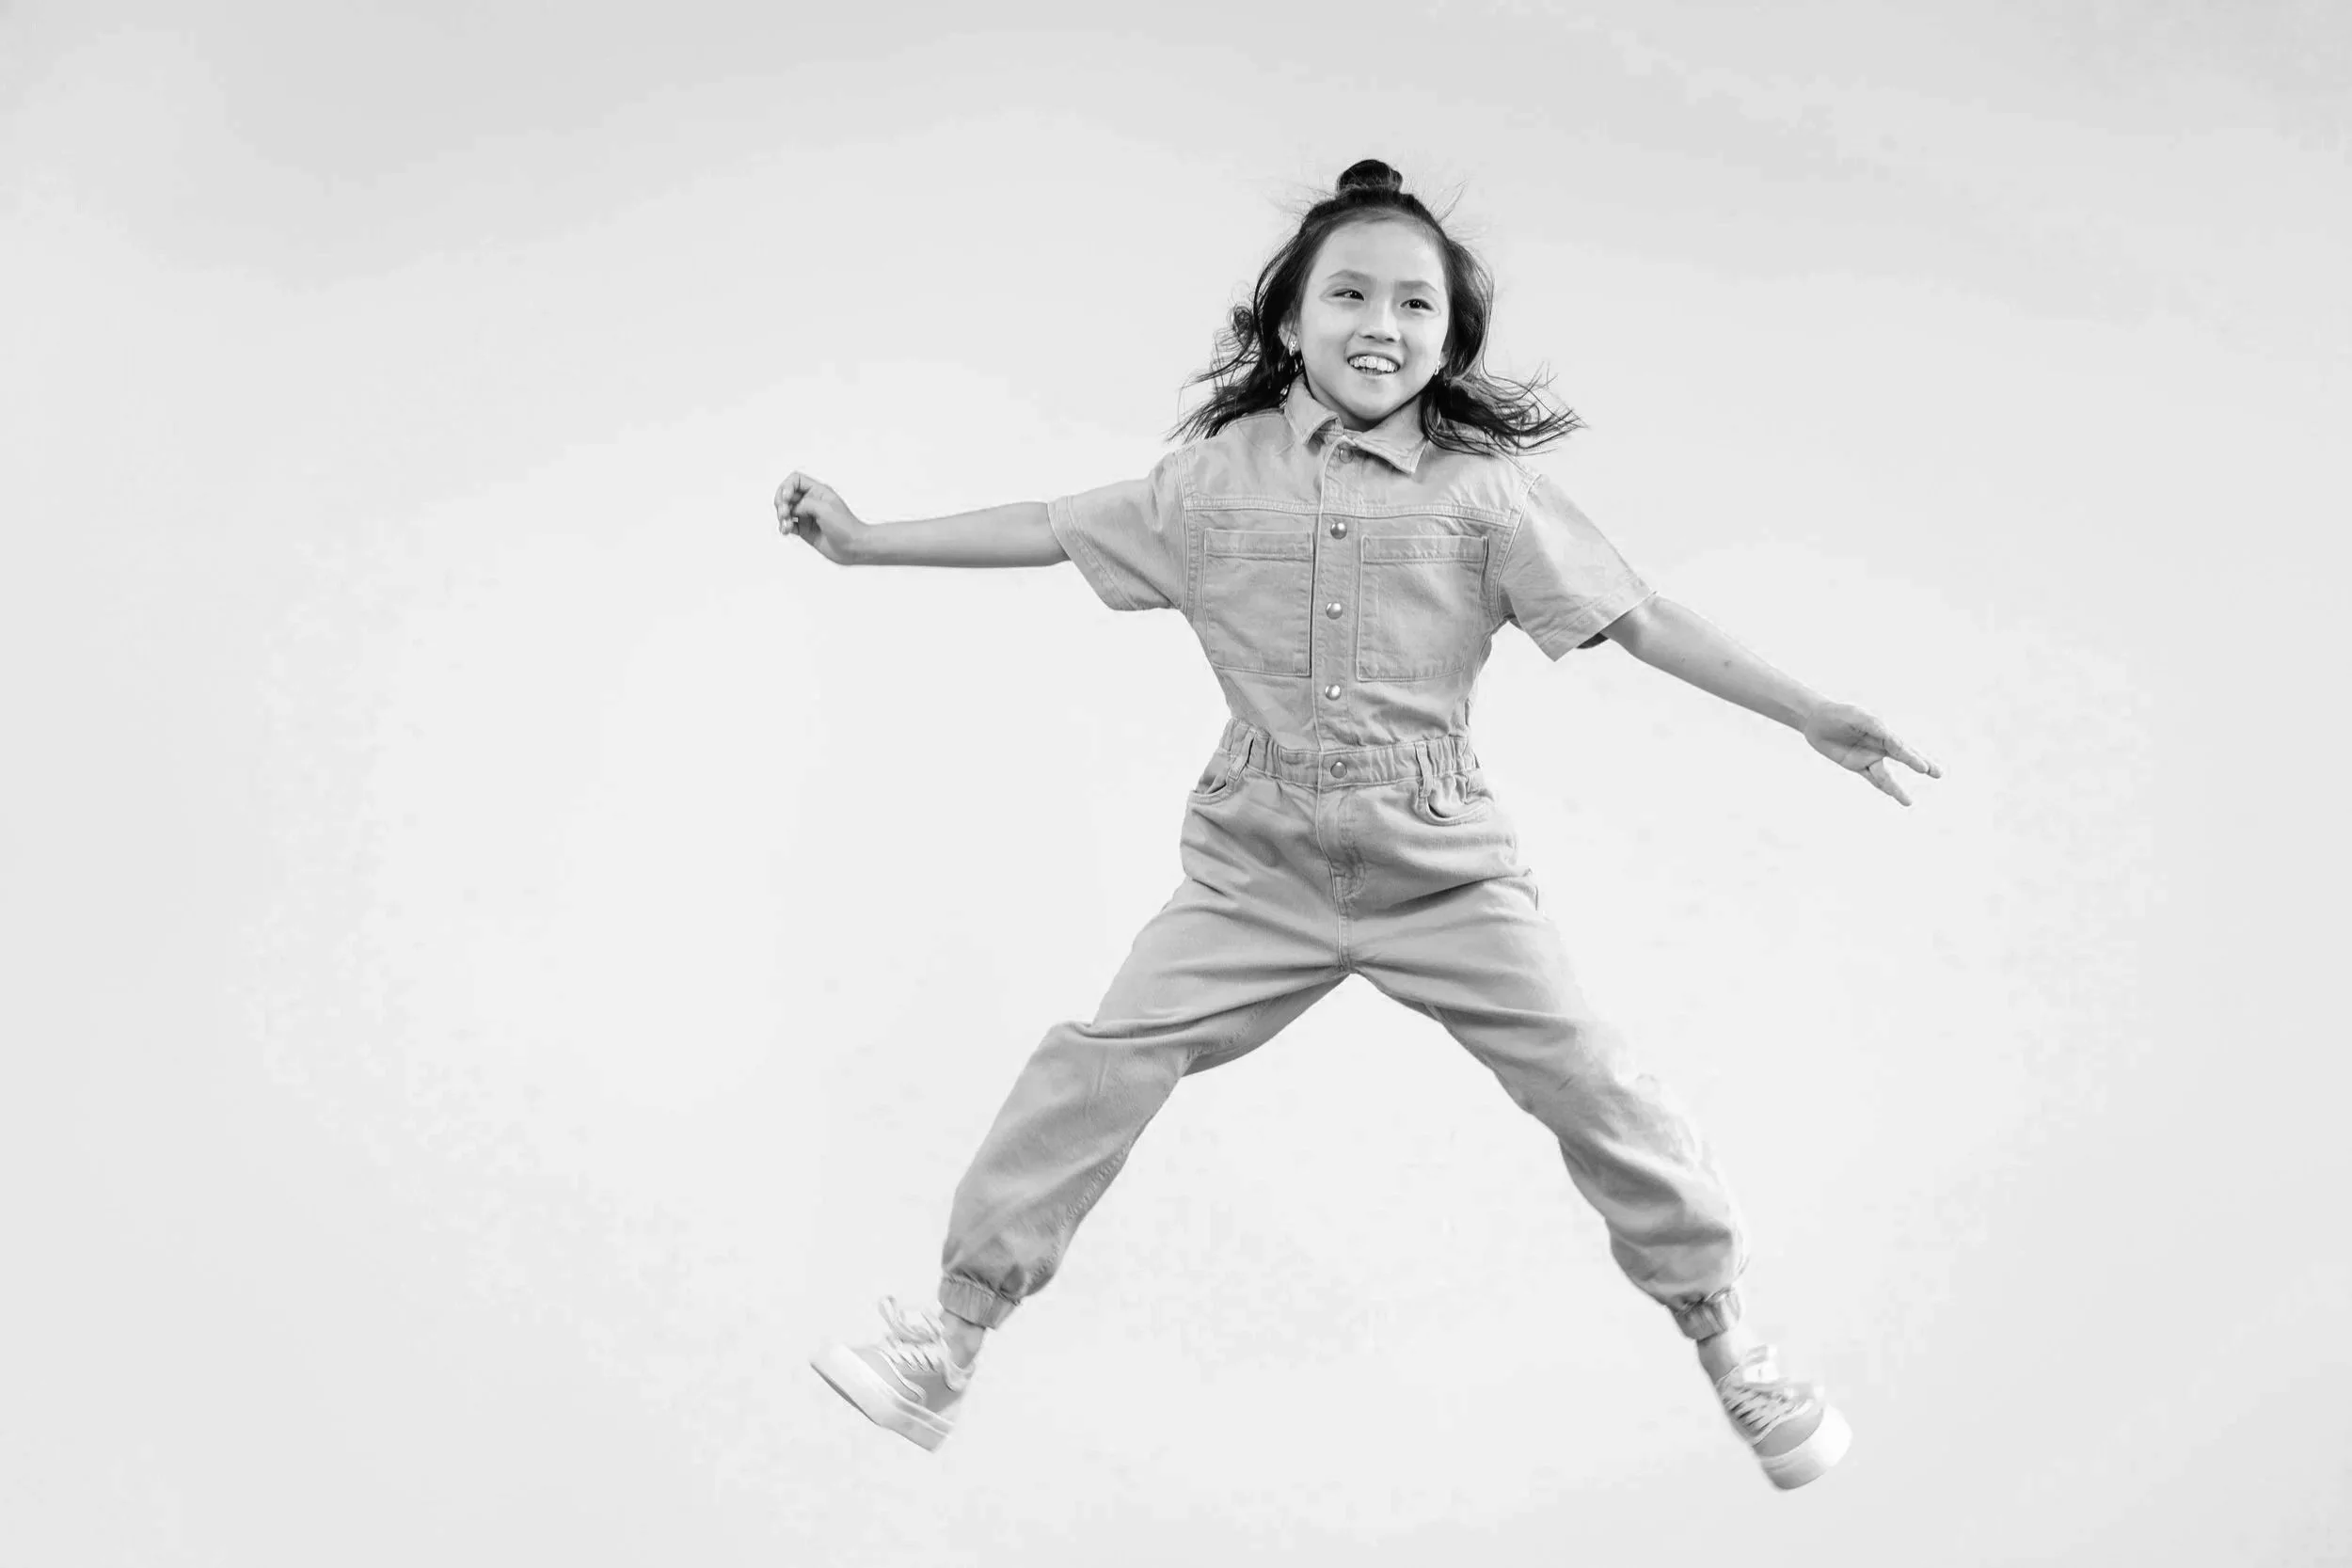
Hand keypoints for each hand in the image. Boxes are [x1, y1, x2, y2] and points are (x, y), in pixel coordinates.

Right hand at [774, 471, 868, 565]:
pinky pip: (788, 525)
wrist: (854, 547)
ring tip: (785, 526)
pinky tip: (786, 531)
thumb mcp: (824, 508)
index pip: (795, 480)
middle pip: (786, 495)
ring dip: (781, 516)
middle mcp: (811, 501)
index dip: (786, 487)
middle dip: (781, 503)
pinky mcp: (805, 530)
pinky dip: (784, 527)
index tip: (787, 499)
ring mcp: (807, 516)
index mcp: (818, 491)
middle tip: (784, 514)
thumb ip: (805, 503)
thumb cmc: (845, 526)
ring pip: (785, 510)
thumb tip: (792, 508)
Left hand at [1801, 701, 1941, 805]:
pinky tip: (1891, 794)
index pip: (1900, 747)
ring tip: (1908, 802)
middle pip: (1903, 759)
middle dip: (1921, 765)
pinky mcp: (1855, 765)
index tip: (1923, 768)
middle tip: (1938, 774)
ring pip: (1885, 776)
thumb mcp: (1856, 717)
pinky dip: (1880, 786)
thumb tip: (1889, 736)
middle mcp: (1879, 745)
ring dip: (1896, 789)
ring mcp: (1868, 757)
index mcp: (1882, 731)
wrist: (1816, 720)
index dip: (1912, 758)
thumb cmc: (1839, 715)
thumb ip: (1872, 726)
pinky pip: (1870, 778)